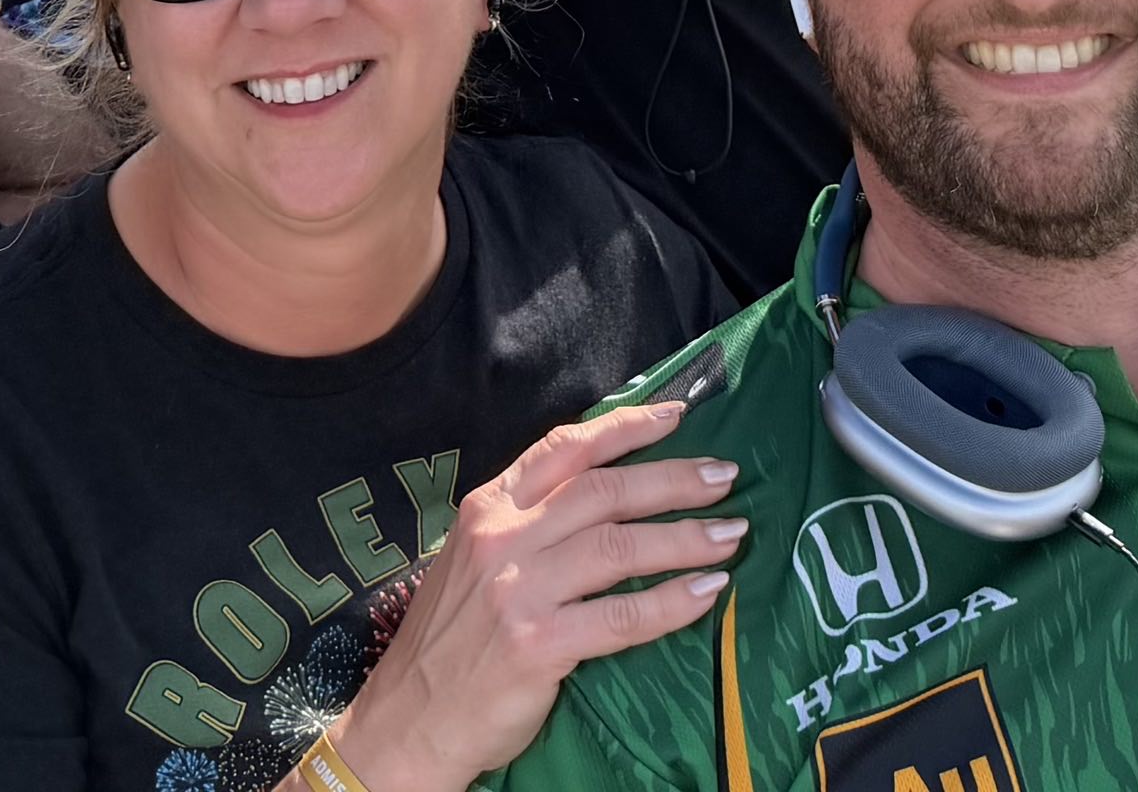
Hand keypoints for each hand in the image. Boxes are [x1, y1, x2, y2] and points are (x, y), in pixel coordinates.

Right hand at [321, 404, 741, 791]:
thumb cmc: (448, 643)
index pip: (564, 449)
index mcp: (487, 508)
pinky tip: (707, 593)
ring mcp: (518, 591)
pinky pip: (622, 616)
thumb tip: (607, 497)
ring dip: (686, 537)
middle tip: (726, 477)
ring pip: (620, 547)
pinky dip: (672, 602)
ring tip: (731, 534)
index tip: (677, 416)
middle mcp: (501, 539)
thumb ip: (527, 526)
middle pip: (603, 491)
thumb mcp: (473, 561)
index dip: (626, 427)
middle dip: (673, 479)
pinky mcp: (537, 645)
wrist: (406, 721)